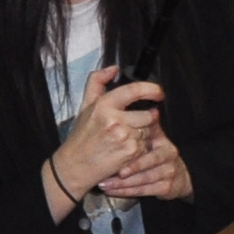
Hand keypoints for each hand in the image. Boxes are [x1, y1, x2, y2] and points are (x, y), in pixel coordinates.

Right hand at [49, 66, 163, 199]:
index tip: (158, 92)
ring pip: (149, 131)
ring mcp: (125, 137)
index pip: (134, 90)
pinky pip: (147, 145)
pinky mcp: (131, 153)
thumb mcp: (85, 106)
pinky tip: (125, 149)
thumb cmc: (81, 136)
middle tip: (132, 125)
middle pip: (148, 114)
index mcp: (104, 105)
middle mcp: (115, 120)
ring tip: (125, 138)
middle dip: (146, 119)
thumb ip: (97, 82)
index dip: (151, 89)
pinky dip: (140, 147)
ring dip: (143, 134)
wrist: (75, 165)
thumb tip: (113, 69)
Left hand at [102, 131, 195, 201]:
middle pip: (145, 160)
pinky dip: (126, 191)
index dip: (128, 145)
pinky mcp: (167, 186)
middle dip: (125, 166)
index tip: (110, 146)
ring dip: (122, 182)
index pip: (145, 140)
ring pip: (143, 178)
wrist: (179, 176)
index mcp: (161, 139)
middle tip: (107, 170)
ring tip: (104, 183)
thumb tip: (122, 109)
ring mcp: (169, 170)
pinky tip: (112, 191)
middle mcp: (168, 153)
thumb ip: (138, 126)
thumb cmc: (155, 154)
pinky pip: (144, 190)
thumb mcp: (151, 137)